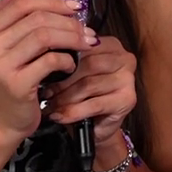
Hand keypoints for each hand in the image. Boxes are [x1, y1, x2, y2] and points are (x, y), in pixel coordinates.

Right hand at [0, 0, 95, 141]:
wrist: (2, 120)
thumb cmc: (11, 80)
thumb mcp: (8, 45)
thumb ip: (11, 13)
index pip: (22, 3)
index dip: (52, 1)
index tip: (75, 7)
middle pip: (37, 19)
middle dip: (68, 21)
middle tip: (87, 30)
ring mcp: (1, 66)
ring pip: (45, 37)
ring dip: (72, 38)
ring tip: (86, 44)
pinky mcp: (17, 84)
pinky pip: (50, 61)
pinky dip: (67, 60)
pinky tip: (71, 65)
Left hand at [43, 35, 138, 151]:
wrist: (97, 125)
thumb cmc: (85, 95)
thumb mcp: (76, 71)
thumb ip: (68, 58)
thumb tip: (47, 55)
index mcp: (112, 45)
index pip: (83, 46)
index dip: (61, 59)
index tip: (43, 69)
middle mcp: (125, 59)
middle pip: (87, 65)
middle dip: (62, 80)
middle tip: (45, 92)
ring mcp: (128, 79)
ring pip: (88, 85)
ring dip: (65, 98)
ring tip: (50, 105)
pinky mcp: (127, 100)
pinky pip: (94, 104)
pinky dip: (73, 112)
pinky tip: (60, 116)